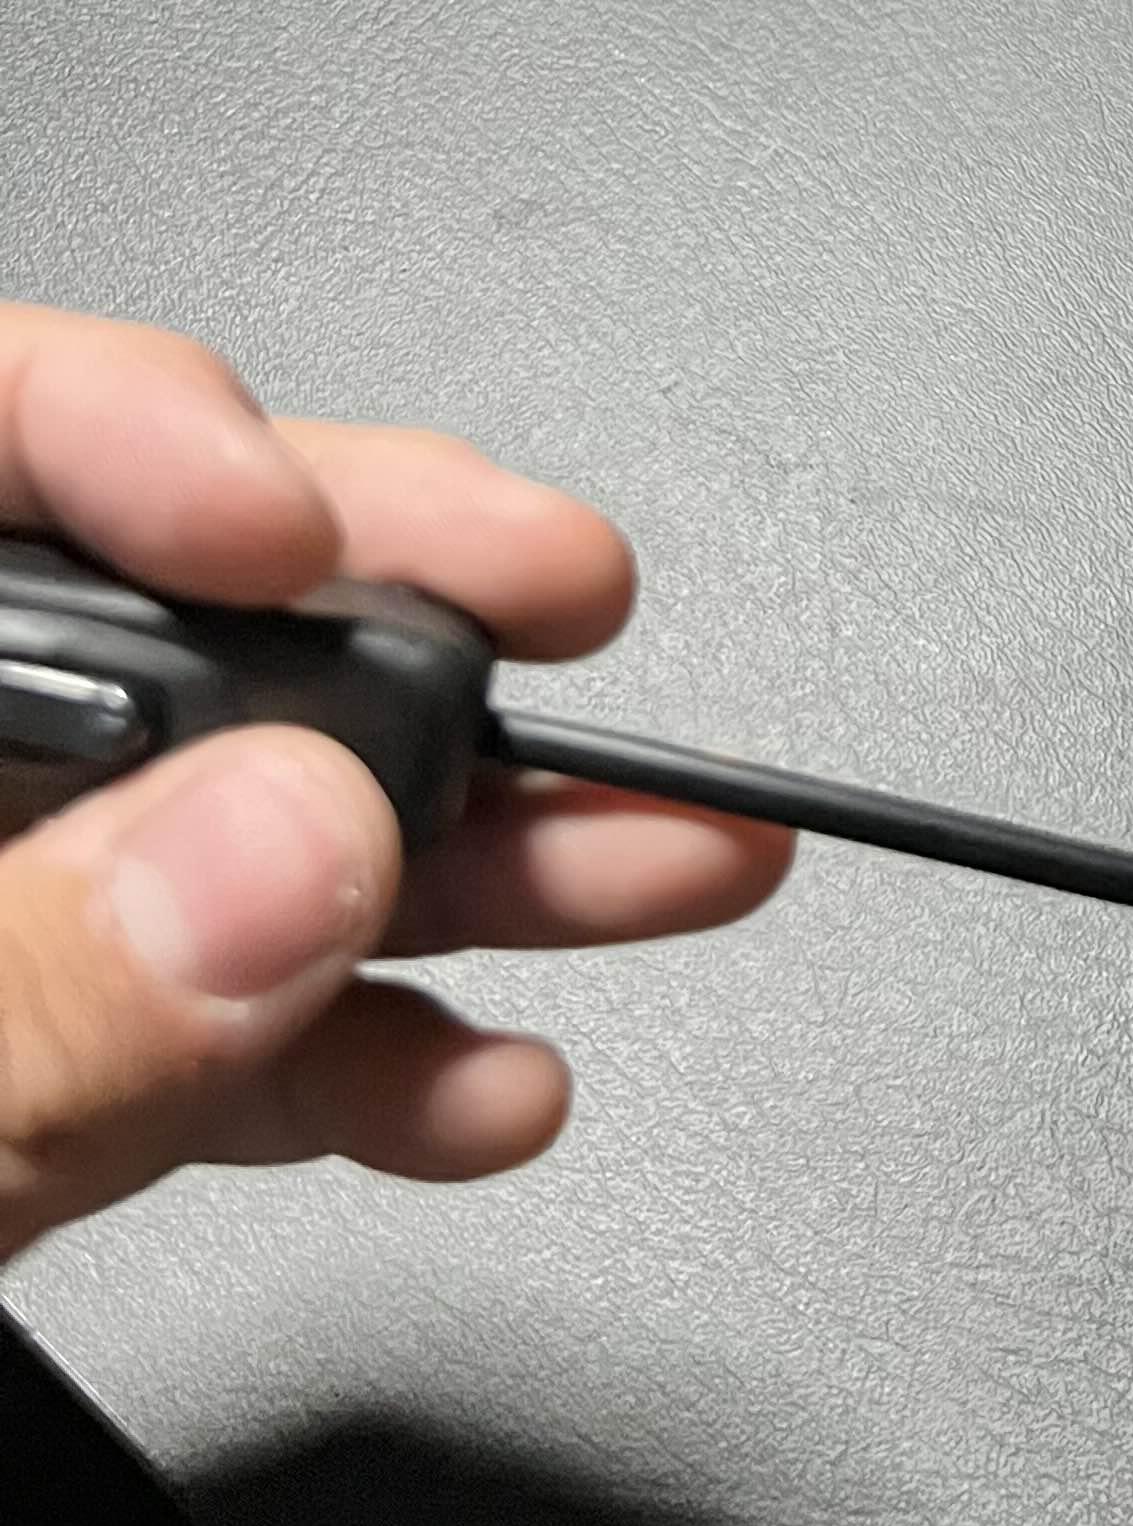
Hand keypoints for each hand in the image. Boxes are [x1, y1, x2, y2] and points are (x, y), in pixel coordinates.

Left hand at [0, 303, 791, 1263]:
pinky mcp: (45, 1099)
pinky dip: (384, 1066)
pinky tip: (494, 1086)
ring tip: (675, 857)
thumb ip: (27, 1004)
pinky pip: (230, 1039)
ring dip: (482, 852)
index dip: (148, 426)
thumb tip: (294, 851)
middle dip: (404, 621)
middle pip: (165, 619)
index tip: (315, 527)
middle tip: (574, 613)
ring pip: (244, 830)